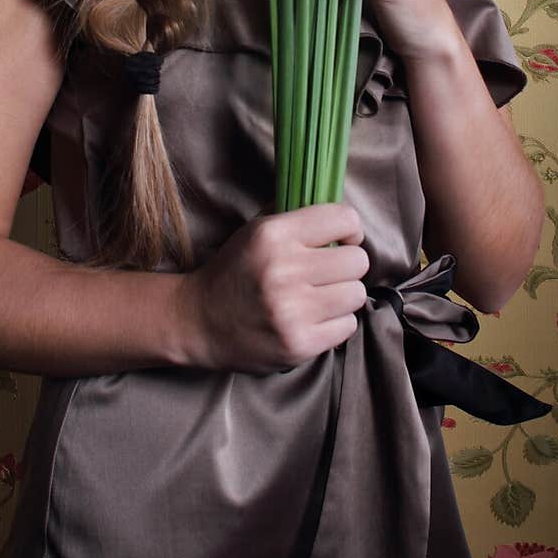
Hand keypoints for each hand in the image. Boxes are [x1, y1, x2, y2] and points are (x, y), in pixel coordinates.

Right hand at [180, 204, 369, 374]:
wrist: (198, 321)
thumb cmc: (234, 271)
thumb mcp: (255, 230)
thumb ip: (295, 215)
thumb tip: (340, 213)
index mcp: (274, 235)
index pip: (344, 219)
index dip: (350, 230)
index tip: (341, 240)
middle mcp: (284, 270)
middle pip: (358, 260)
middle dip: (346, 265)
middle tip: (328, 273)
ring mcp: (292, 310)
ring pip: (357, 294)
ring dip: (342, 296)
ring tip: (319, 297)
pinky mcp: (299, 344)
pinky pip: (348, 326)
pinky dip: (336, 323)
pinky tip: (313, 319)